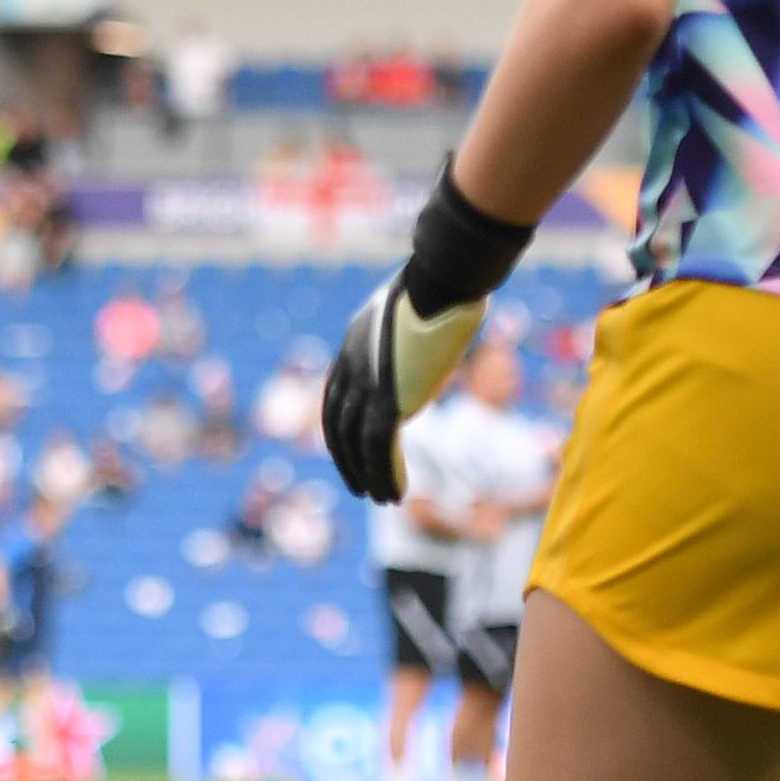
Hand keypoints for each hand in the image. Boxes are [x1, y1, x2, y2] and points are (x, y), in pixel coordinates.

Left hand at [322, 272, 481, 501]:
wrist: (441, 280)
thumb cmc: (443, 284)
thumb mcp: (417, 308)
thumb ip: (415, 328)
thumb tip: (443, 319)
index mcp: (354, 344)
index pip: (335, 397)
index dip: (340, 428)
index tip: (349, 450)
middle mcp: (353, 366)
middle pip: (337, 424)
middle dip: (346, 460)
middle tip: (358, 487)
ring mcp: (368, 383)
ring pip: (356, 443)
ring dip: (367, 476)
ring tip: (382, 500)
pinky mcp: (389, 398)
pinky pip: (378, 447)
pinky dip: (385, 474)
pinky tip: (395, 494)